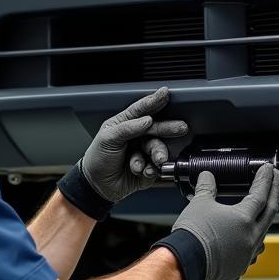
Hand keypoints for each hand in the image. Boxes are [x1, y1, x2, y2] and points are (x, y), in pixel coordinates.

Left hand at [80, 87, 188, 202]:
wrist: (97, 186)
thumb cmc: (98, 158)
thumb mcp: (107, 139)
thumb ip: (128, 128)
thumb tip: (147, 120)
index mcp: (125, 125)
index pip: (140, 110)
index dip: (153, 101)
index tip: (165, 93)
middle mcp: (137, 137)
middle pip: (156, 128)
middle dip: (169, 128)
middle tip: (181, 128)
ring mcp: (143, 153)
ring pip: (158, 149)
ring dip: (158, 154)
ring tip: (156, 161)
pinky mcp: (148, 169)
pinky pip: (156, 167)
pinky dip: (152, 169)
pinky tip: (144, 171)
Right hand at [154, 164, 278, 279]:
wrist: (184, 262)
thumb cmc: (192, 235)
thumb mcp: (199, 204)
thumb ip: (207, 188)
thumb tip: (207, 177)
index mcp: (244, 219)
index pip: (261, 194)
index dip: (265, 179)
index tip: (268, 170)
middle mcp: (250, 237)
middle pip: (270, 212)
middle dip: (274, 193)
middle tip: (275, 180)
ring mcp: (247, 254)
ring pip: (263, 234)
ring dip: (264, 221)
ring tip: (261, 212)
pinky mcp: (239, 266)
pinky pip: (251, 251)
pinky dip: (250, 241)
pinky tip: (245, 238)